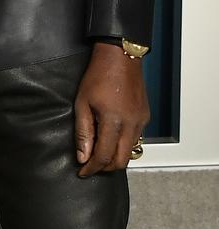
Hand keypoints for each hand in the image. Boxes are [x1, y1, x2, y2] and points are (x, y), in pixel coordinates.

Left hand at [75, 42, 149, 175]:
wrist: (120, 56)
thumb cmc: (98, 75)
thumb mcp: (82, 102)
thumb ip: (83, 131)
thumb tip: (82, 156)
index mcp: (114, 121)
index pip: (104, 156)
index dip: (92, 168)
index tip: (82, 172)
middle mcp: (131, 125)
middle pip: (121, 161)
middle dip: (105, 167)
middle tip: (91, 165)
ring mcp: (141, 121)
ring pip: (130, 151)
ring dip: (115, 157)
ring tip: (100, 152)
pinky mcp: (145, 116)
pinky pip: (136, 138)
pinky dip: (124, 144)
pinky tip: (112, 138)